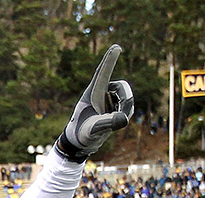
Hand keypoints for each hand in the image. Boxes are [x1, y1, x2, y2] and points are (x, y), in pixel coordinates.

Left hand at [55, 44, 133, 161]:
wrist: (78, 143)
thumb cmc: (81, 135)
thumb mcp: (94, 130)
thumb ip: (108, 123)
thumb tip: (123, 119)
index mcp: (92, 93)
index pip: (102, 73)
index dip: (109, 60)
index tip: (117, 47)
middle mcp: (100, 93)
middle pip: (122, 86)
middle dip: (126, 98)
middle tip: (122, 115)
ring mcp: (106, 99)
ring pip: (126, 97)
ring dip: (124, 108)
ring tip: (111, 121)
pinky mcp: (111, 106)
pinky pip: (126, 105)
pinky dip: (124, 114)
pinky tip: (113, 121)